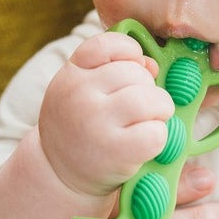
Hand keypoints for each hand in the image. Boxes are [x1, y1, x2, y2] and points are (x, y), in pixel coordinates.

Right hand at [38, 31, 173, 197]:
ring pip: (150, 99)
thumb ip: (114, 68)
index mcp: (72, 72)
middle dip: (148, 88)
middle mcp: (80, 94)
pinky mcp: (114, 151)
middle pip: (137, 73)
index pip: (108, 44)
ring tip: (147, 121)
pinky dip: (159, 137)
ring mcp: (96, 122)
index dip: (130, 51)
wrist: (58, 173)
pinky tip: (144, 142)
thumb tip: (152, 64)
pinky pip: (155, 132)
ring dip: (160, 109)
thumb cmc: (82, 124)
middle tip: (137, 108)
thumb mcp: (84, 88)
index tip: (133, 66)